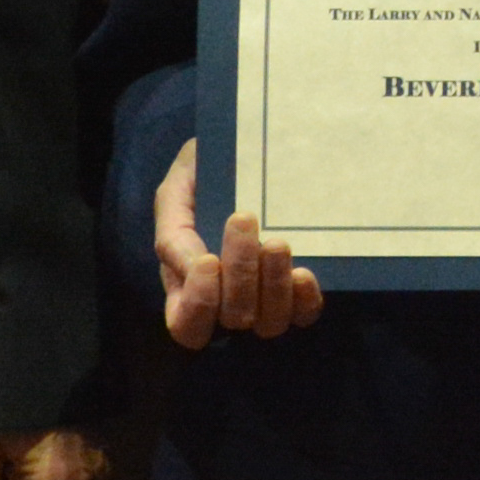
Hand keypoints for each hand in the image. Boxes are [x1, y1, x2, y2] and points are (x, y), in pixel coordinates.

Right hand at [151, 142, 320, 350]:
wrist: (246, 154)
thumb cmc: (203, 173)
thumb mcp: (177, 191)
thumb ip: (174, 229)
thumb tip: (196, 269)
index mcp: (187, 285)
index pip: (187, 326)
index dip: (198, 305)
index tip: (208, 260)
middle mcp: (225, 302)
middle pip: (233, 319)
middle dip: (239, 274)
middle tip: (244, 219)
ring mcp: (265, 301)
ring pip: (270, 322)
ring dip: (273, 286)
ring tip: (277, 244)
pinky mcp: (297, 292)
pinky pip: (305, 314)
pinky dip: (304, 300)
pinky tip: (302, 273)